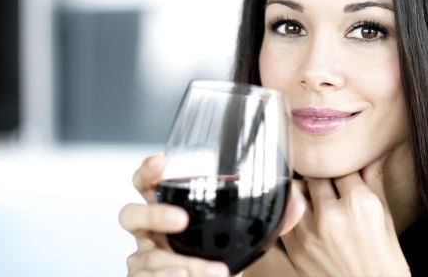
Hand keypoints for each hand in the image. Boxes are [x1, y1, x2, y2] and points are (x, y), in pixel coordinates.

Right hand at [119, 154, 306, 276]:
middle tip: (182, 219)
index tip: (163, 161)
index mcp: (170, 207)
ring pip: (142, 256)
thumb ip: (270, 218)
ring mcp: (145, 258)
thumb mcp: (243, 234)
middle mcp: (151, 232)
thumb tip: (297, 201)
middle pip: (131, 214)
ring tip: (207, 270)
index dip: (148, 170)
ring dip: (173, 261)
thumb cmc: (218, 253)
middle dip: (154, 213)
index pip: (147, 183)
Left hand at [281, 151, 410, 276]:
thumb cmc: (383, 263)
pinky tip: (307, 215)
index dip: (344, 168)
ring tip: (317, 199)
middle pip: (317, 175)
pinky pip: (287, 214)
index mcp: (360, 205)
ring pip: (296, 189)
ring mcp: (310, 232)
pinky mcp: (294, 247)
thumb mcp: (385, 219)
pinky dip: (294, 210)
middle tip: (331, 186)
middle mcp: (333, 216)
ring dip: (306, 191)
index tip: (345, 173)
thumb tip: (376, 152)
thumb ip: (374, 181)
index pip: (343, 167)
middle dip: (324, 178)